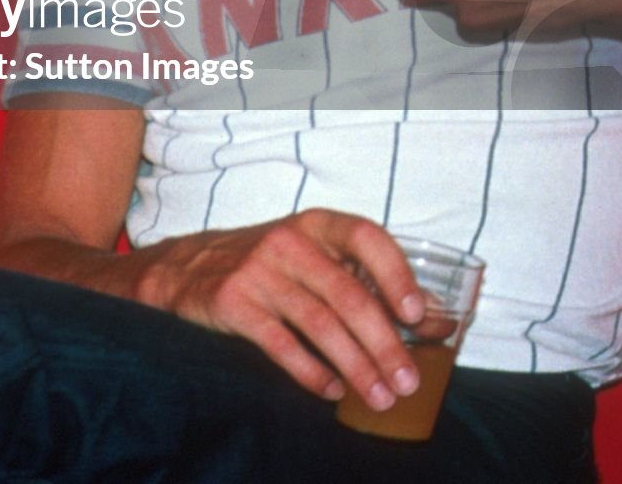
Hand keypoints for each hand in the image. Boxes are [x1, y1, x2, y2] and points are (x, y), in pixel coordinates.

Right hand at [135, 209, 423, 410]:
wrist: (184, 268)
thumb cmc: (266, 264)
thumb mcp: (312, 256)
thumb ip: (365, 281)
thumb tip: (437, 323)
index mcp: (314, 225)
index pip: (365, 237)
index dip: (396, 274)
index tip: (416, 314)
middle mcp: (287, 242)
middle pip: (347, 295)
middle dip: (384, 344)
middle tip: (408, 382)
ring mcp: (257, 271)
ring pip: (319, 324)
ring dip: (356, 366)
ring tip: (380, 397)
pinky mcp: (232, 302)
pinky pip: (280, 344)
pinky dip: (311, 372)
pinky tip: (332, 390)